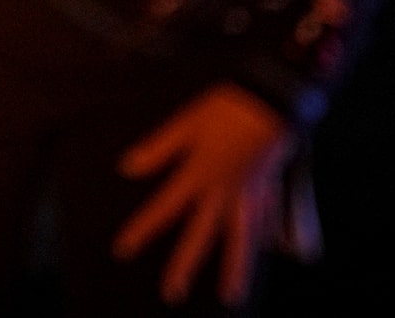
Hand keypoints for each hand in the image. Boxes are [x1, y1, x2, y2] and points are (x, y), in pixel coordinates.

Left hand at [114, 83, 292, 305]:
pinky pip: (264, 224)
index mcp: (198, 174)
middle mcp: (223, 191)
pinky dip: (261, 243)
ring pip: (240, 240)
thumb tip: (126, 168)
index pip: (163, 209)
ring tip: (231, 297)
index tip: (123, 249)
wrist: (271, 96)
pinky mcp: (269, 189)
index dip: (142, 230)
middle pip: (200, 235)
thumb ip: (158, 149)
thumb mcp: (185, 122)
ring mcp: (249, 194)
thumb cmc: (226, 106)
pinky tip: (261, 255)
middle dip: (184, 265)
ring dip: (235, 270)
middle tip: (172, 293)